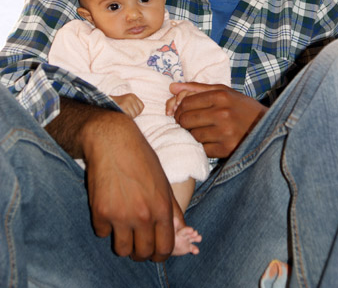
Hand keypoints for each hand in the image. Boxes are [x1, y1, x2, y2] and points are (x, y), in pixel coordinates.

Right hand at [81, 110, 178, 260]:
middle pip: (143, 254)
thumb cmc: (140, 156)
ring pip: (122, 250)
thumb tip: (181, 229)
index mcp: (162, 207)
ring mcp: (121, 215)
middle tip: (137, 242)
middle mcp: (143, 215)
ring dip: (122, 242)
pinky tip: (108, 210)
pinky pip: (102, 233)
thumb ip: (172, 208)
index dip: (160, 253)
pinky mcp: (100, 211)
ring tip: (122, 229)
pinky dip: (104, 226)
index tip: (154, 250)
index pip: (165, 248)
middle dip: (141, 251)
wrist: (112, 139)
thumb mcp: (162, 180)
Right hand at [111, 93, 143, 117]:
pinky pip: (129, 115)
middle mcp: (130, 98)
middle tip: (125, 112)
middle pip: (138, 111)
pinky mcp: (123, 106)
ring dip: (129, 116)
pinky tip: (121, 114)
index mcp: (132, 96)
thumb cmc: (117, 105)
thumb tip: (139, 113)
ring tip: (123, 113)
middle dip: (133, 115)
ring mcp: (127, 101)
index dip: (137, 111)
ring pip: (134, 114)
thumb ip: (134, 106)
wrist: (105, 104)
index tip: (130, 111)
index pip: (141, 106)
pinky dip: (126, 117)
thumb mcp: (127, 102)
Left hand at [169, 82, 266, 157]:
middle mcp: (222, 113)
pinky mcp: (227, 148)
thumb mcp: (224, 92)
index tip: (182, 112)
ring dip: (193, 134)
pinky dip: (204, 146)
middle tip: (188, 122)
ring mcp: (225, 132)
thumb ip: (197, 88)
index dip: (179, 108)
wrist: (268, 126)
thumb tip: (171, 87)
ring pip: (193, 135)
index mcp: (221, 96)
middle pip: (186, 119)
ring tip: (203, 130)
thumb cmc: (241, 107)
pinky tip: (211, 140)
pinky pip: (203, 148)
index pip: (186, 102)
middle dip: (183, 121)